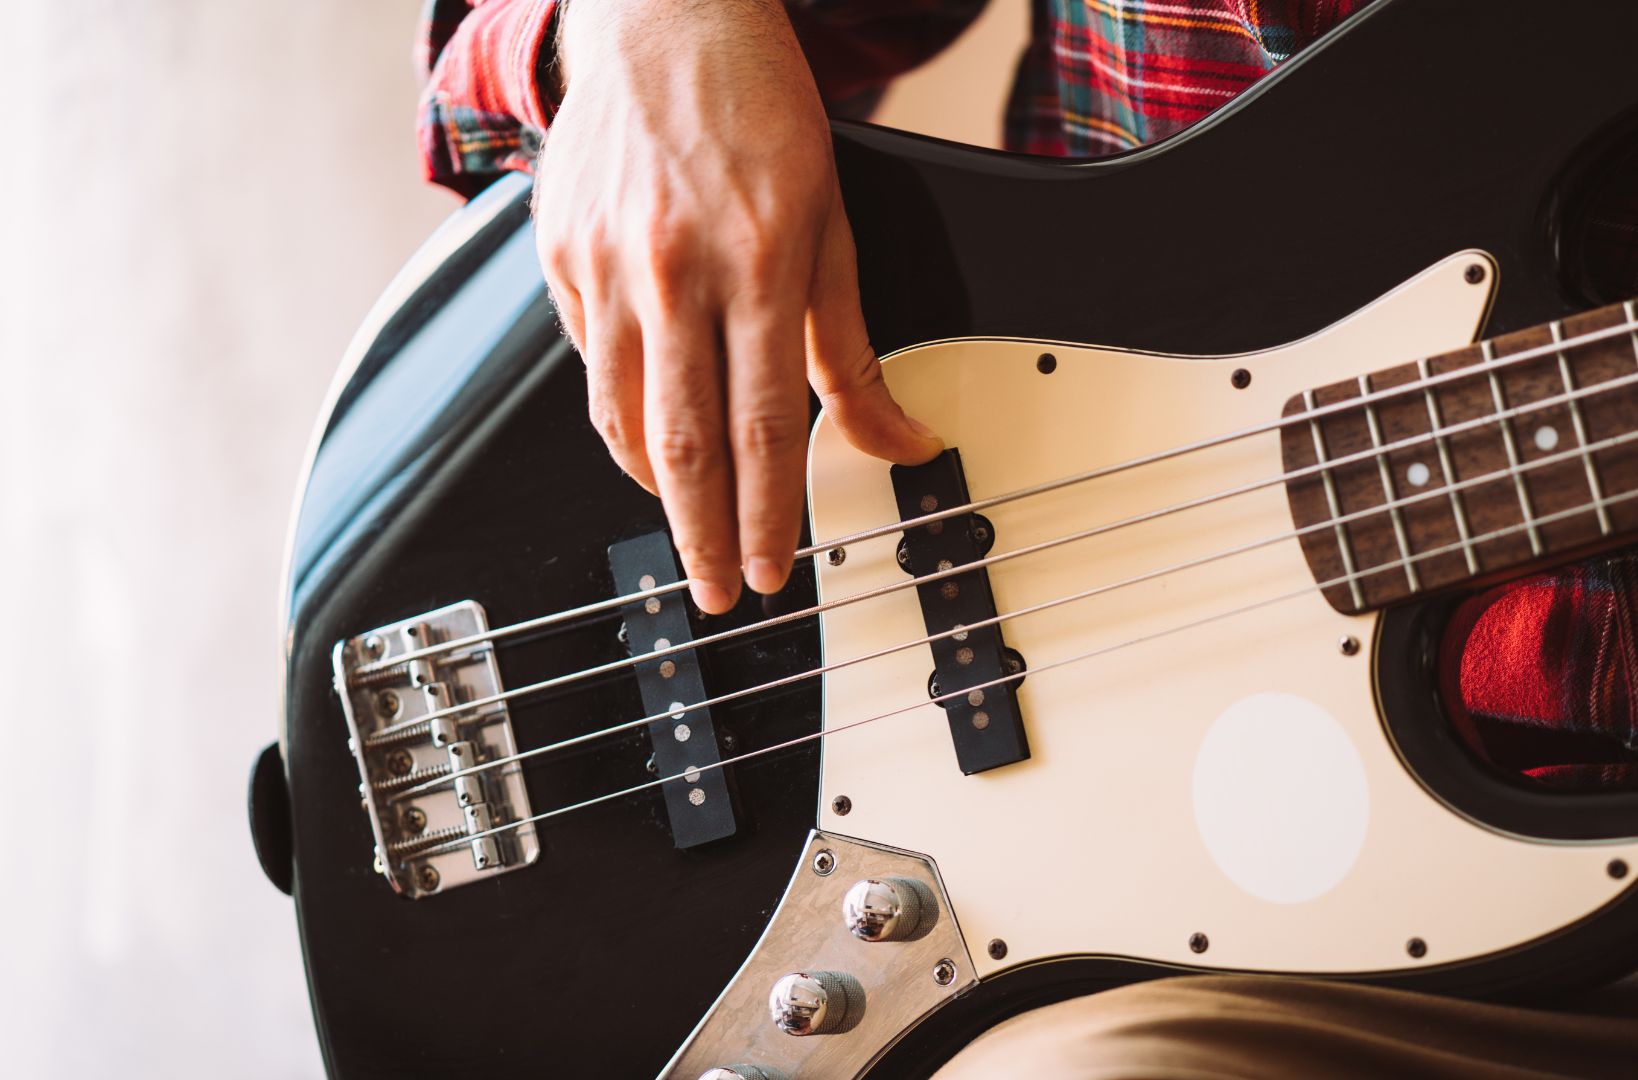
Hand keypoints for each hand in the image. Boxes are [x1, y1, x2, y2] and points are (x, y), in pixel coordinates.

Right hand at [536, 0, 942, 613]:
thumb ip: (854, 351)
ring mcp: (605, 264)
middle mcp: (675, 271)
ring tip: (686, 520)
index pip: (764, 428)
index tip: (767, 570)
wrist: (667, 23)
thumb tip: (900, 439)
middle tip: (714, 592)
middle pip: (684, 443)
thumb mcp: (832, 229)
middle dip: (701, 534)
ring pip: (619, 417)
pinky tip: (646, 429)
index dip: (766, 516)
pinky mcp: (557, 256)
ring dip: (655, 487)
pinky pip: (586, 363)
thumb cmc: (760, 118)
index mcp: (759, 265)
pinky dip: (617, 410)